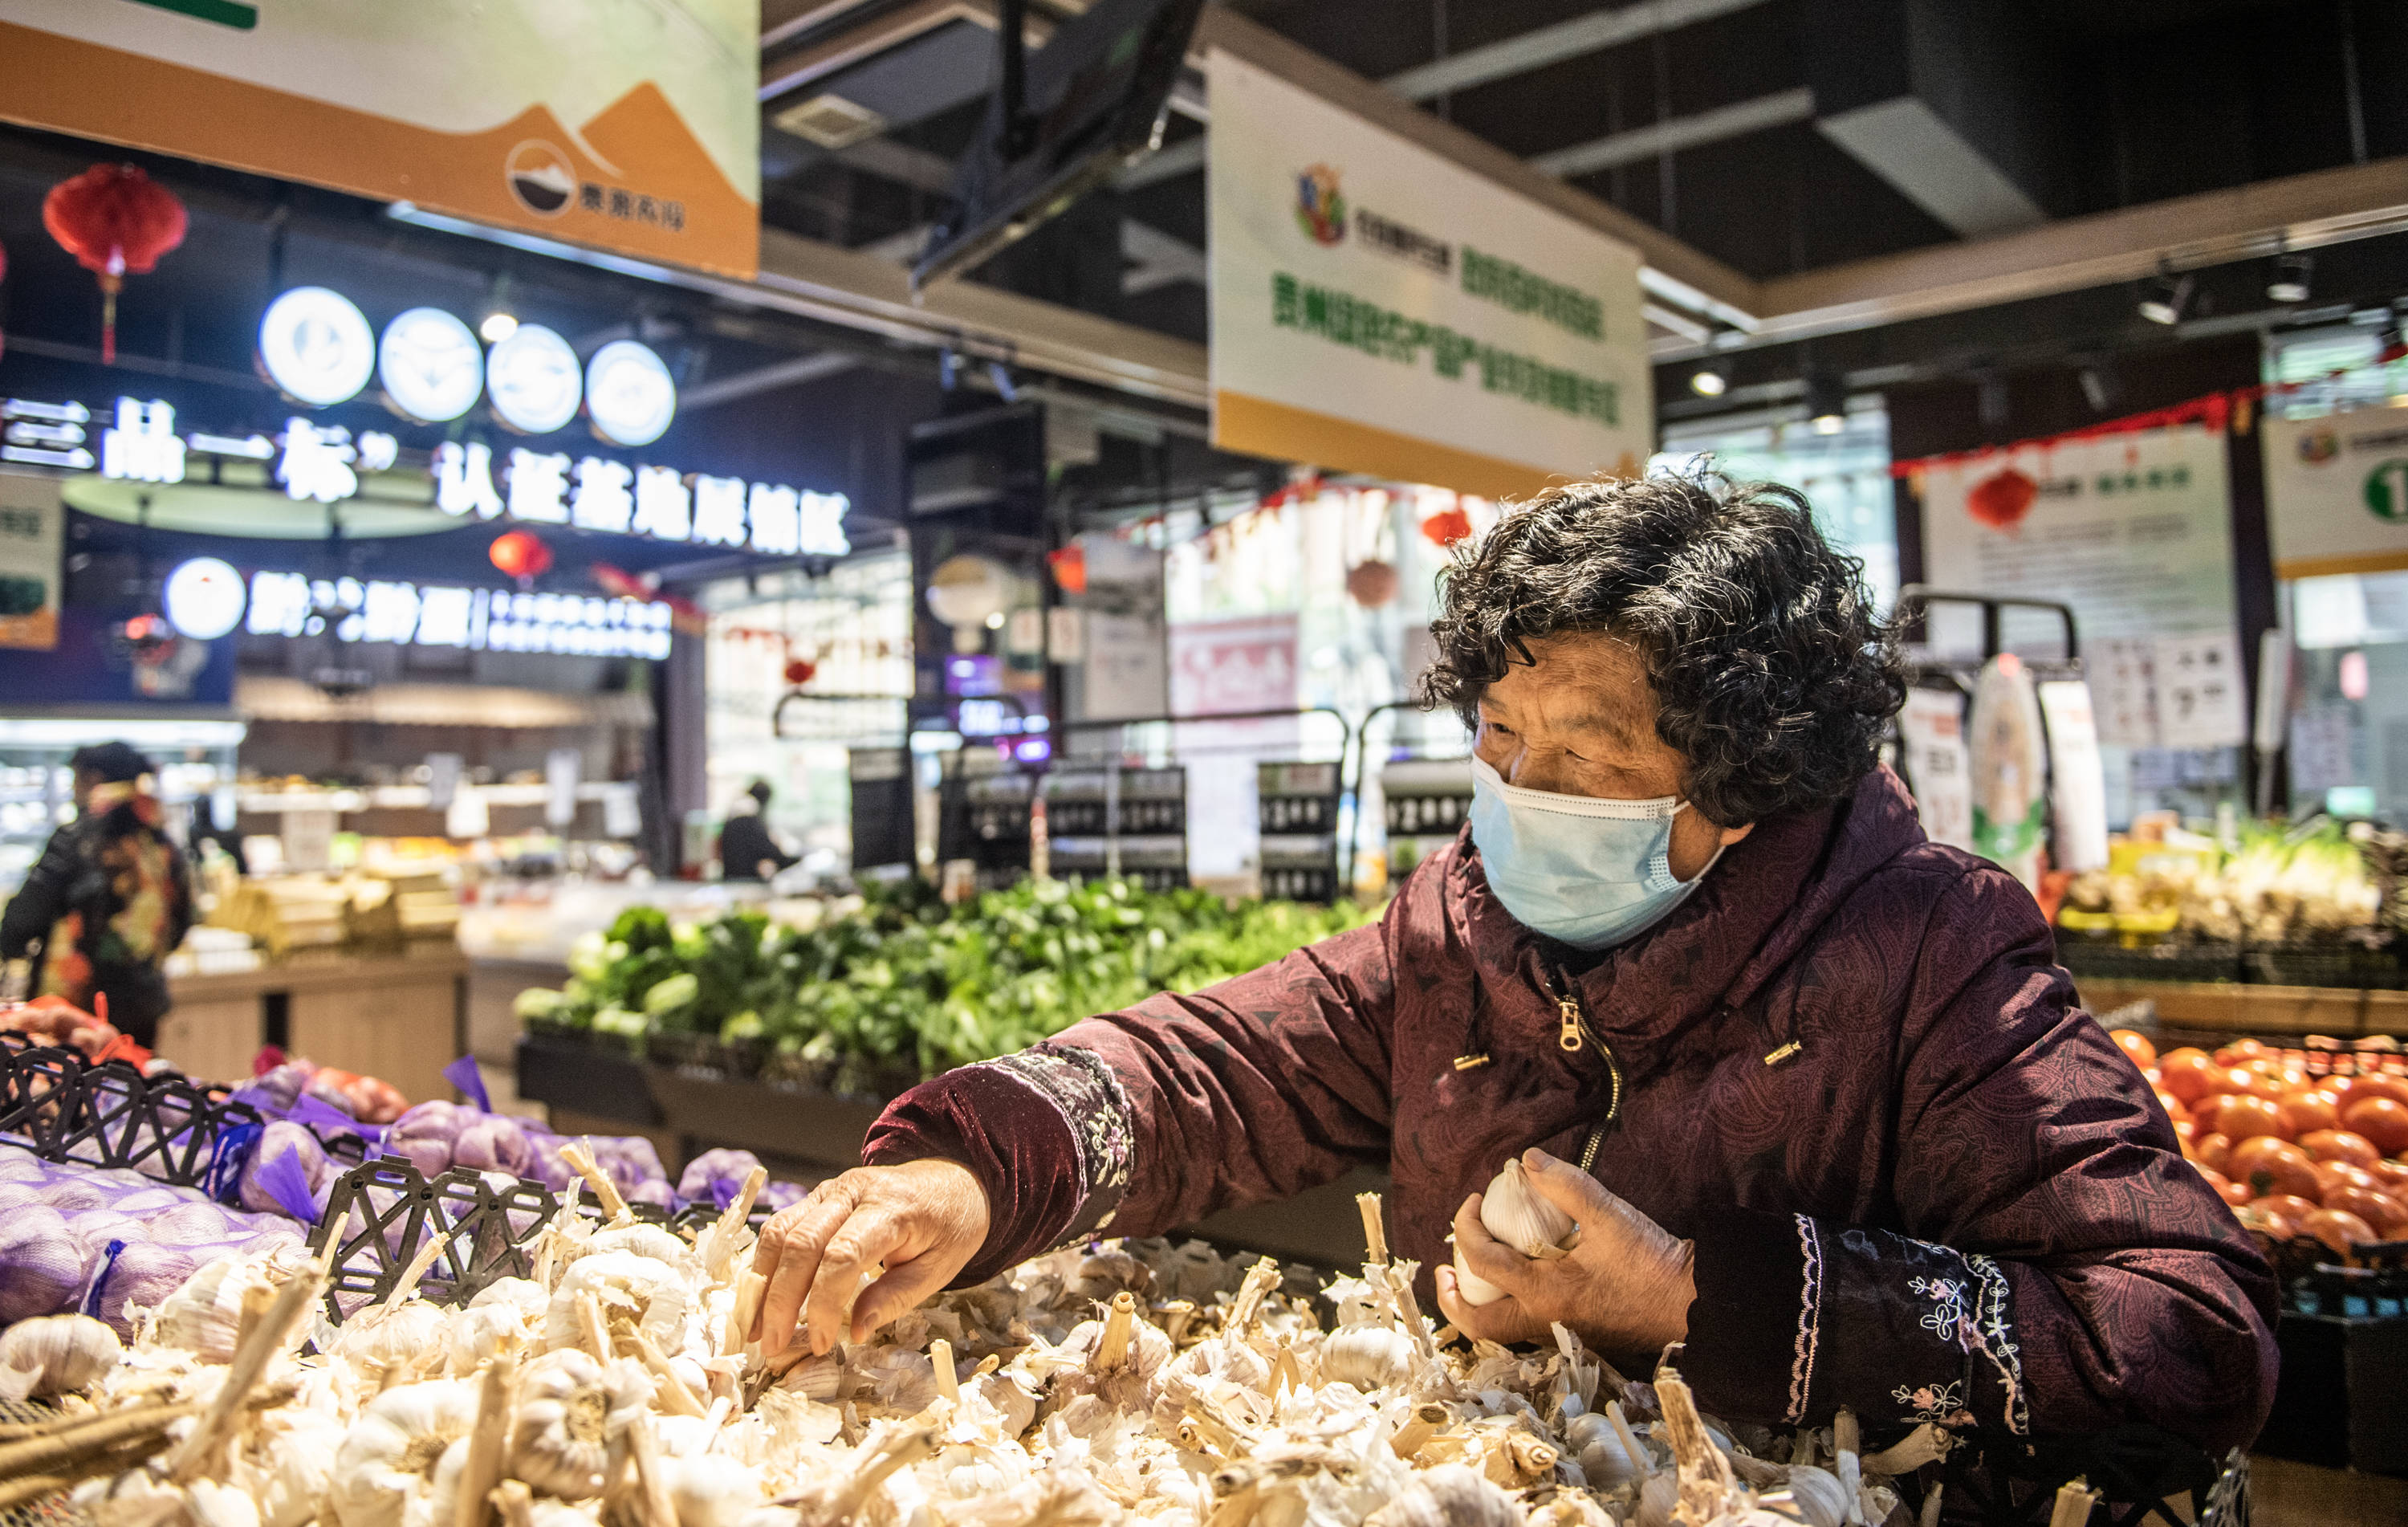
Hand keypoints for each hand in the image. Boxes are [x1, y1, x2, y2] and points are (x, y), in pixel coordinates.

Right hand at [749, 1159, 990, 1354]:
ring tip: (754, 1330)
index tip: (821, 1343)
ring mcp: (830, 1190)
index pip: (842, 1255)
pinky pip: (781, 1227)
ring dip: (761, 1283)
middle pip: (801, 1243)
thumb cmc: (950, 1227)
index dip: (824, 1303)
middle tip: (772, 1346)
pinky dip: (765, 1265)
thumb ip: (895, 1298)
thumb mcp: (938, 1269)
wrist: (954, 1181)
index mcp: (891, 1208)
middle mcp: (853, 1191)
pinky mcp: (817, 1196)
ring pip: (780, 1231)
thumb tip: (855, 1333)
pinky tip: (761, 1300)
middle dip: (781, 1300)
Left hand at [1433, 1147, 1695, 1366]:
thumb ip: (1566, 1184)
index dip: (1465, 1226)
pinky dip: (1508, 1307)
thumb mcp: (1608, 1214)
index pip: (1483, 1261)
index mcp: (1545, 1293)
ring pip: (1501, 1331)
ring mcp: (1560, 1334)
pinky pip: (1525, 1328)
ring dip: (1479, 1305)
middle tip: (1446, 1269)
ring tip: (1472, 1275)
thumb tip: (1526, 1160)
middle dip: (1453, 1298)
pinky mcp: (1575, 1336)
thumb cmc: (1652, 1263)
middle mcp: (1545, 1321)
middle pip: (1479, 1323)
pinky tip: (1517, 1281)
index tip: (1472, 1201)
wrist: (1692, 1305)